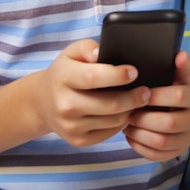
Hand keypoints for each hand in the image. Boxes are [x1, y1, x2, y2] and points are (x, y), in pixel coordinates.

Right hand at [32, 39, 151, 146]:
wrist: (43, 102)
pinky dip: (121, 123)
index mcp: (63, 78)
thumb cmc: (65, 72)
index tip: (134, 72)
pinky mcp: (78, 141)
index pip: (93, 78)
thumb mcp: (72, 52)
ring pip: (112, 121)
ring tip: (139, 100)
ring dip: (130, 111)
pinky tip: (125, 112)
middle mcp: (65, 105)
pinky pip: (108, 134)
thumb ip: (88, 48)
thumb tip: (102, 52)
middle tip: (147, 91)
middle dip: (133, 98)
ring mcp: (71, 126)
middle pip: (108, 104)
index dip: (116, 75)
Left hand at [123, 50, 189, 160]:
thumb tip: (180, 54)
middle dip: (145, 118)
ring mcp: (187, 138)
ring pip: (162, 142)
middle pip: (170, 123)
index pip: (179, 97)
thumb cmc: (173, 86)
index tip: (141, 92)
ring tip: (127, 123)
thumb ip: (181, 64)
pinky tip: (131, 135)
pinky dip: (140, 146)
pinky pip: (157, 155)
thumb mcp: (178, 74)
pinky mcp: (177, 152)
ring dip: (140, 133)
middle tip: (128, 111)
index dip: (157, 96)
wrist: (178, 108)